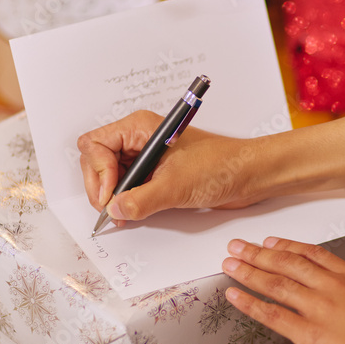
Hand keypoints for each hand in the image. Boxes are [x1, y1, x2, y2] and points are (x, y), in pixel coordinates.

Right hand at [77, 110, 263, 221]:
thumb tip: (114, 210)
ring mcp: (147, 156)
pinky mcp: (156, 173)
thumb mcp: (175, 186)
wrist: (249, 175)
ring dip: (112, 195)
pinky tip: (131, 213)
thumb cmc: (221, 166)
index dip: (97, 172)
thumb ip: (140, 200)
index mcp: (141, 128)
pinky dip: (125, 200)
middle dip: (100, 186)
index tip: (110, 195)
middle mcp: (140, 139)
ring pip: (111, 174)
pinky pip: (128, 184)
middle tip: (111, 210)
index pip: (95, 145)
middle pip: (97, 160)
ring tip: (121, 215)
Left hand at [222, 237, 344, 343]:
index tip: (270, 240)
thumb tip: (339, 300)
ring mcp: (322, 309)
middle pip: (289, 262)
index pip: (313, 253)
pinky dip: (250, 302)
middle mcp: (335, 286)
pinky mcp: (312, 335)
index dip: (287, 245)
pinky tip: (233, 295)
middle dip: (259, 252)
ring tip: (229, 263)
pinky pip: (273, 315)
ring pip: (276, 283)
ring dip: (248, 271)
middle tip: (237, 245)